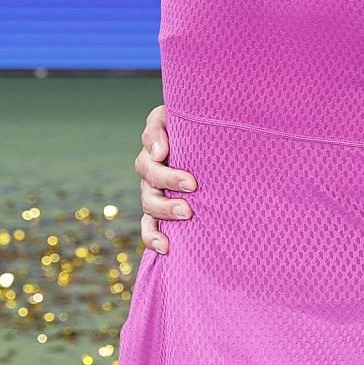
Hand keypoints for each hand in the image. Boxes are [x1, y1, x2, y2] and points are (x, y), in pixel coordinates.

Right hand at [134, 104, 196, 254]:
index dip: (160, 157)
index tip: (177, 163)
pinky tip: (166, 247)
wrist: (214, 144)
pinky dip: (153, 237)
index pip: (150, 148)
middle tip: (192, 186)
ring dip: (165, 210)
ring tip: (186, 213)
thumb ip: (162, 128)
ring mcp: (155, 192)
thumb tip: (158, 152)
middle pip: (150, 177)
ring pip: (149, 203)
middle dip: (169, 182)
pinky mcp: (161, 212)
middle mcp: (152, 170)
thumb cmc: (200, 128)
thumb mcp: (181, 117)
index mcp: (156, 146)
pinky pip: (150, 227)